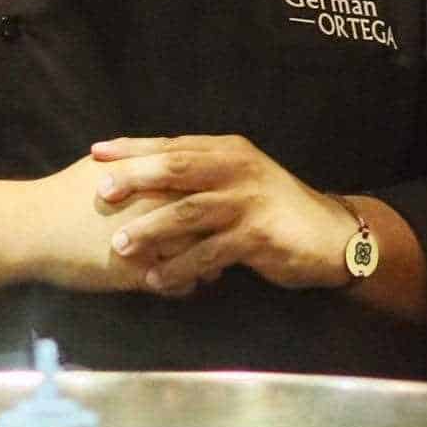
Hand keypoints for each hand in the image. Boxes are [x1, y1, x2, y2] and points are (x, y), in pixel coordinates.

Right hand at [2, 150, 203, 296]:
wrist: (31, 228)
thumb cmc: (66, 195)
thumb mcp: (106, 168)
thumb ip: (139, 163)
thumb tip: (161, 161)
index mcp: (153, 178)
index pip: (206, 187)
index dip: (216, 199)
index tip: (220, 209)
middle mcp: (158, 206)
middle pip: (211, 220)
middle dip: (220, 232)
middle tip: (222, 241)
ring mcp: (152, 240)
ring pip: (201, 255)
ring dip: (208, 264)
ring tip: (209, 270)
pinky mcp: (138, 273)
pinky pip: (178, 283)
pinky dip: (185, 286)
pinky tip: (183, 287)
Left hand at [89, 134, 356, 296]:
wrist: (330, 236)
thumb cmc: (273, 210)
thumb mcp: (239, 182)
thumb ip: (201, 176)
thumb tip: (144, 177)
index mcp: (228, 151)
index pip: (174, 144)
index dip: (134, 147)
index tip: (96, 153)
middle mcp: (238, 169)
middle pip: (177, 168)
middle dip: (136, 178)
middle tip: (101, 192)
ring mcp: (249, 201)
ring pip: (189, 212)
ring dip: (151, 229)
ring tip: (119, 245)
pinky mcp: (258, 236)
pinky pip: (209, 254)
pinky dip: (180, 268)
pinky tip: (157, 281)